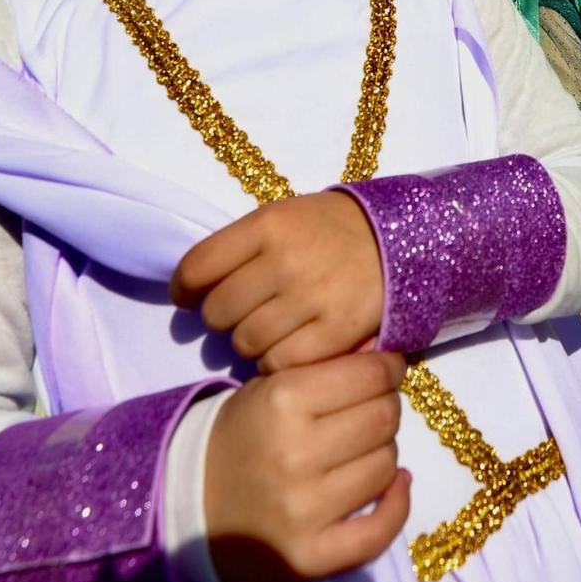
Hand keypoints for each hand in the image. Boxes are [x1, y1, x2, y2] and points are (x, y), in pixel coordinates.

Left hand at [173, 191, 383, 369]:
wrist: (396, 241)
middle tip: (241, 313)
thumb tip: (189, 291)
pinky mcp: (335, 332)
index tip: (188, 297)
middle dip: (221, 317)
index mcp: (268, 224)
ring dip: (249, 341)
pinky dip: (277, 361)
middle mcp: (285, 260)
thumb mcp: (282, 218)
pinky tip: (290, 345)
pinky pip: (278, 363)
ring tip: (271, 328)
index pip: (198, 266)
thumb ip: (237, 248)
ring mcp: (311, 297)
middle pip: (217, 311)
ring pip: (244, 342)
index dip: (184, 288)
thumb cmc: (327, 231)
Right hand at [204, 352, 409, 581]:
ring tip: (361, 451)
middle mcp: (295, 453)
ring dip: (384, 454)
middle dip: (385, 408)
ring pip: (387, 466)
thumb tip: (385, 355)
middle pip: (384, 419)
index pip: (370, 376)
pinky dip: (397, 505)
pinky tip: (395, 486)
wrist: (189, 508)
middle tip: (371, 411)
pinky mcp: (311, 557)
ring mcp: (304, 510)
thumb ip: (326, 368)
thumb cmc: (238, 438)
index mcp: (281, 400)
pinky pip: (380, 530)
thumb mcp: (269, 388)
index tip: (386, 372)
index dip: (387, 370)